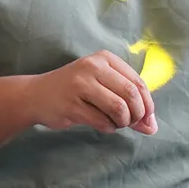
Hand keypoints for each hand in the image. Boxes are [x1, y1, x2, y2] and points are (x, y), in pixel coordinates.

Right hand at [28, 52, 157, 134]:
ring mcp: (80, 85)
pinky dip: (108, 128)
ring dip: (123, 122)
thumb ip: (129, 103)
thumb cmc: (76, 91)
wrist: (36, 95)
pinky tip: (103, 125)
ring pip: (119, 108)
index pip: (138, 82)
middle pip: (131, 94)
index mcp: (104, 59)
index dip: (148, 104)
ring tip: (116, 123)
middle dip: (138, 114)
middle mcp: (93, 67)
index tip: (147, 118)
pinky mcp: (71, 105)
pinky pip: (102, 121)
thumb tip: (152, 127)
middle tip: (132, 123)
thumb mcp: (103, 87)